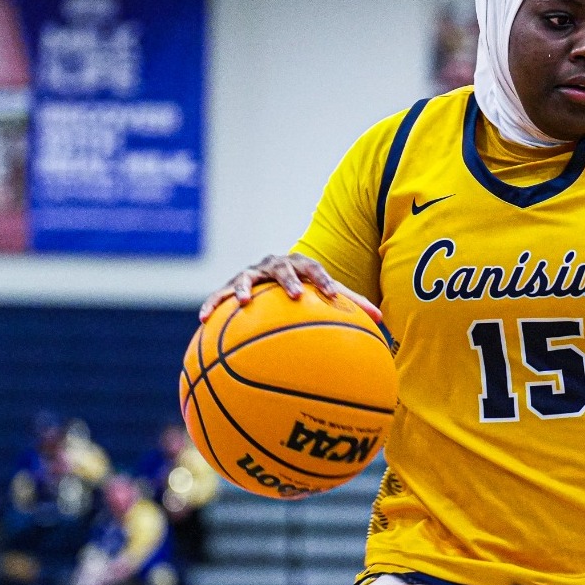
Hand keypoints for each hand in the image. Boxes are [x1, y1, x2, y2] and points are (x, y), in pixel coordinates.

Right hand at [199, 253, 382, 322]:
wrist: (276, 274)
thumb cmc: (308, 288)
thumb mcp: (328, 293)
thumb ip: (352, 304)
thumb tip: (382, 320)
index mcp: (302, 265)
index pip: (315, 270)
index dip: (323, 281)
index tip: (331, 295)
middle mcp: (276, 265)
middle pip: (283, 268)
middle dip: (289, 280)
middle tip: (295, 296)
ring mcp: (253, 273)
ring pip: (247, 277)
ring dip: (246, 288)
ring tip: (245, 303)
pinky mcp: (231, 285)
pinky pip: (219, 295)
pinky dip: (212, 304)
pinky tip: (203, 319)